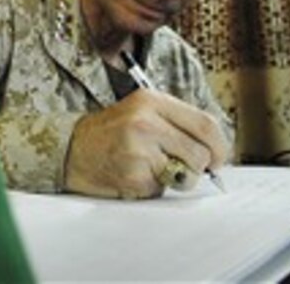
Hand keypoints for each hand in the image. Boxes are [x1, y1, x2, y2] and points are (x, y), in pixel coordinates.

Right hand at [62, 89, 229, 198]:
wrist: (69, 148)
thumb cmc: (110, 132)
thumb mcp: (141, 112)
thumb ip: (175, 123)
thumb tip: (215, 149)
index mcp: (151, 100)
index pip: (205, 123)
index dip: (220, 145)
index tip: (219, 157)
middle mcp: (146, 122)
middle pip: (200, 152)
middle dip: (199, 167)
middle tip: (185, 168)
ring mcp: (139, 149)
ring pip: (186, 174)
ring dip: (177, 179)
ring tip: (153, 170)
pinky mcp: (133, 175)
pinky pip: (163, 189)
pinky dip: (153, 188)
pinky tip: (134, 176)